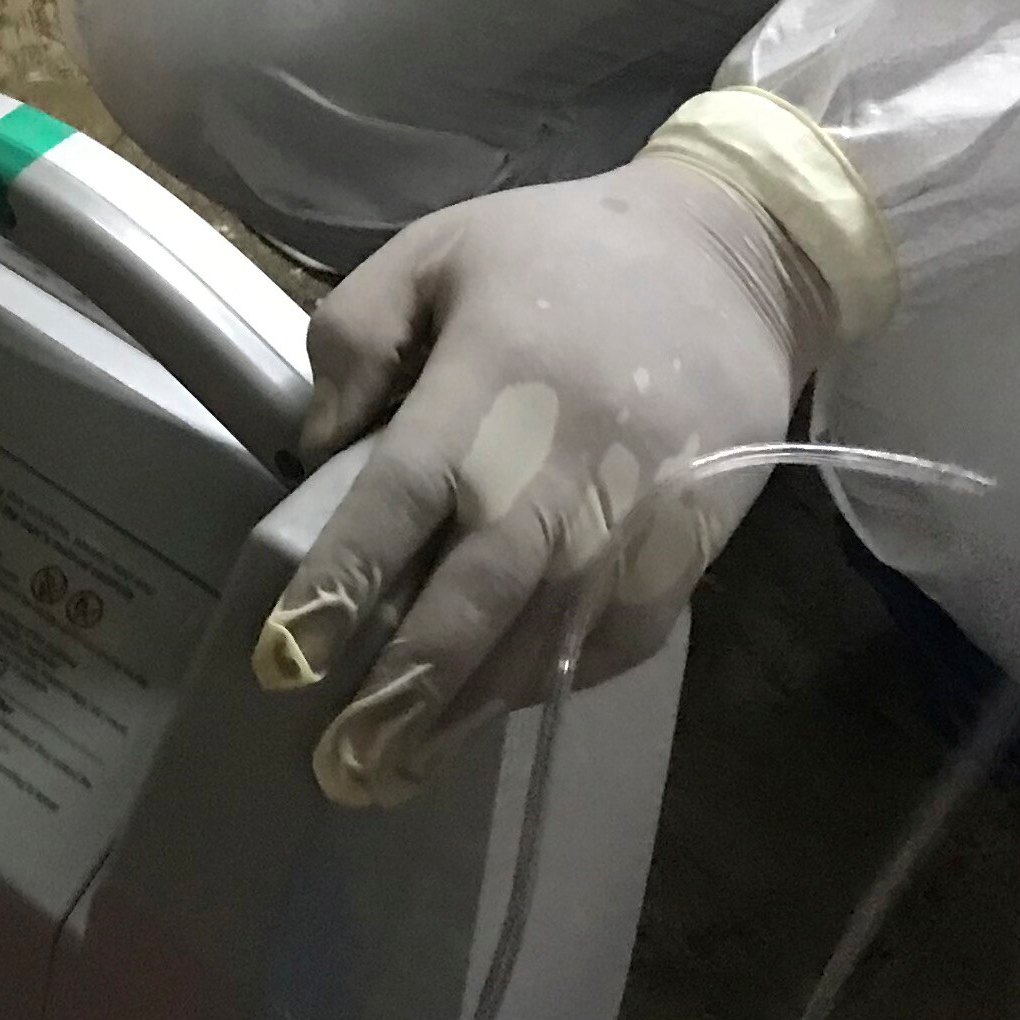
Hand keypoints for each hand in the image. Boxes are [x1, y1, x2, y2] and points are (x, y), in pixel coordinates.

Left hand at [251, 161, 827, 805]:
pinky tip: (496, 712)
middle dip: (408, 685)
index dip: (341, 581)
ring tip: (398, 771)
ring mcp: (636, 512)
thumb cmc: (563, 251)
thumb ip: (357, 333)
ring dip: (473, 709)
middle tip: (340, 763)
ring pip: (550, 634)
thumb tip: (315, 443)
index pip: (402, 497)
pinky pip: (620, 638)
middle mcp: (563, 462)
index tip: (283, 657)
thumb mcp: (437, 248)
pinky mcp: (688, 545)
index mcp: (491, 381)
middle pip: (479, 593)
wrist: (735, 259)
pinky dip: (560, 681)